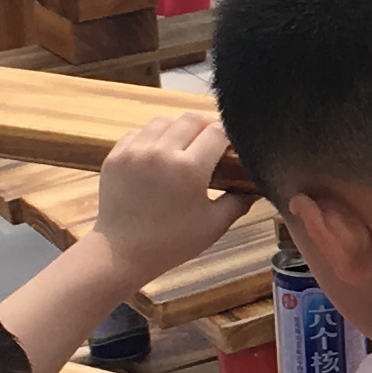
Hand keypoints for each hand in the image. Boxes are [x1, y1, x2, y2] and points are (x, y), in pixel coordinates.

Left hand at [95, 113, 242, 286]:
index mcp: (189, 169)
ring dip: (178, 129)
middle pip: (191, 119)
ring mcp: (135, 152)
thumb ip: (238, 202)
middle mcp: (162, 153)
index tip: (230, 147)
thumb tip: (255, 187)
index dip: (228, 136)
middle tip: (210, 144)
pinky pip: (139, 133)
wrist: (122, 252)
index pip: (217, 132)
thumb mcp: (214, 225)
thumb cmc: (172, 243)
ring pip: (164, 121)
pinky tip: (158, 156)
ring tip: (182, 147)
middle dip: (205, 127)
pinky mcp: (116, 156)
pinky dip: (152, 138)